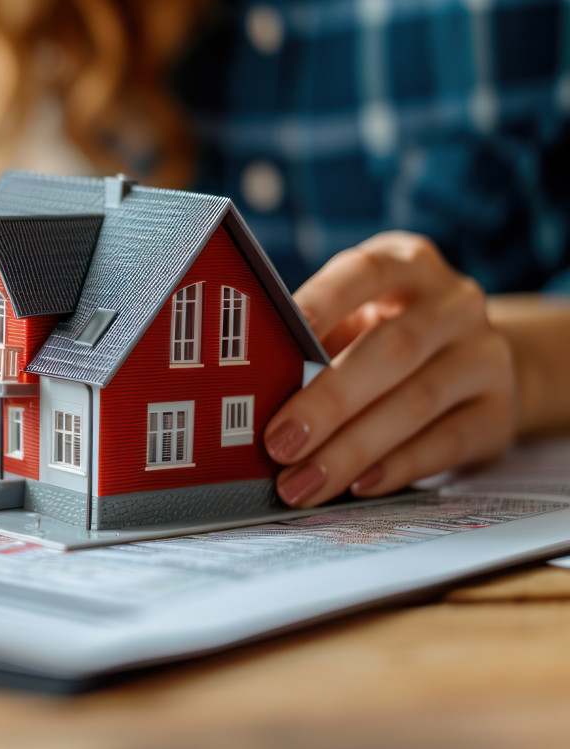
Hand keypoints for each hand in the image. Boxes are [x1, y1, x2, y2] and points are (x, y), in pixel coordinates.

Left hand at [265, 232, 515, 507]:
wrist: (475, 364)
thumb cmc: (387, 336)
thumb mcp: (355, 319)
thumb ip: (313, 341)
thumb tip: (250, 391)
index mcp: (407, 263)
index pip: (362, 273)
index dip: (318, 304)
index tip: (276, 341)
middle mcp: (453, 303)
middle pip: (390, 351)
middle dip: (326, 402)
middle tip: (278, 443)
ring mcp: (484, 357)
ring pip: (414, 404)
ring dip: (350, 450)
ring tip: (301, 482)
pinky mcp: (498, 413)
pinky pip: (445, 444)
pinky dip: (395, 468)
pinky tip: (357, 485)